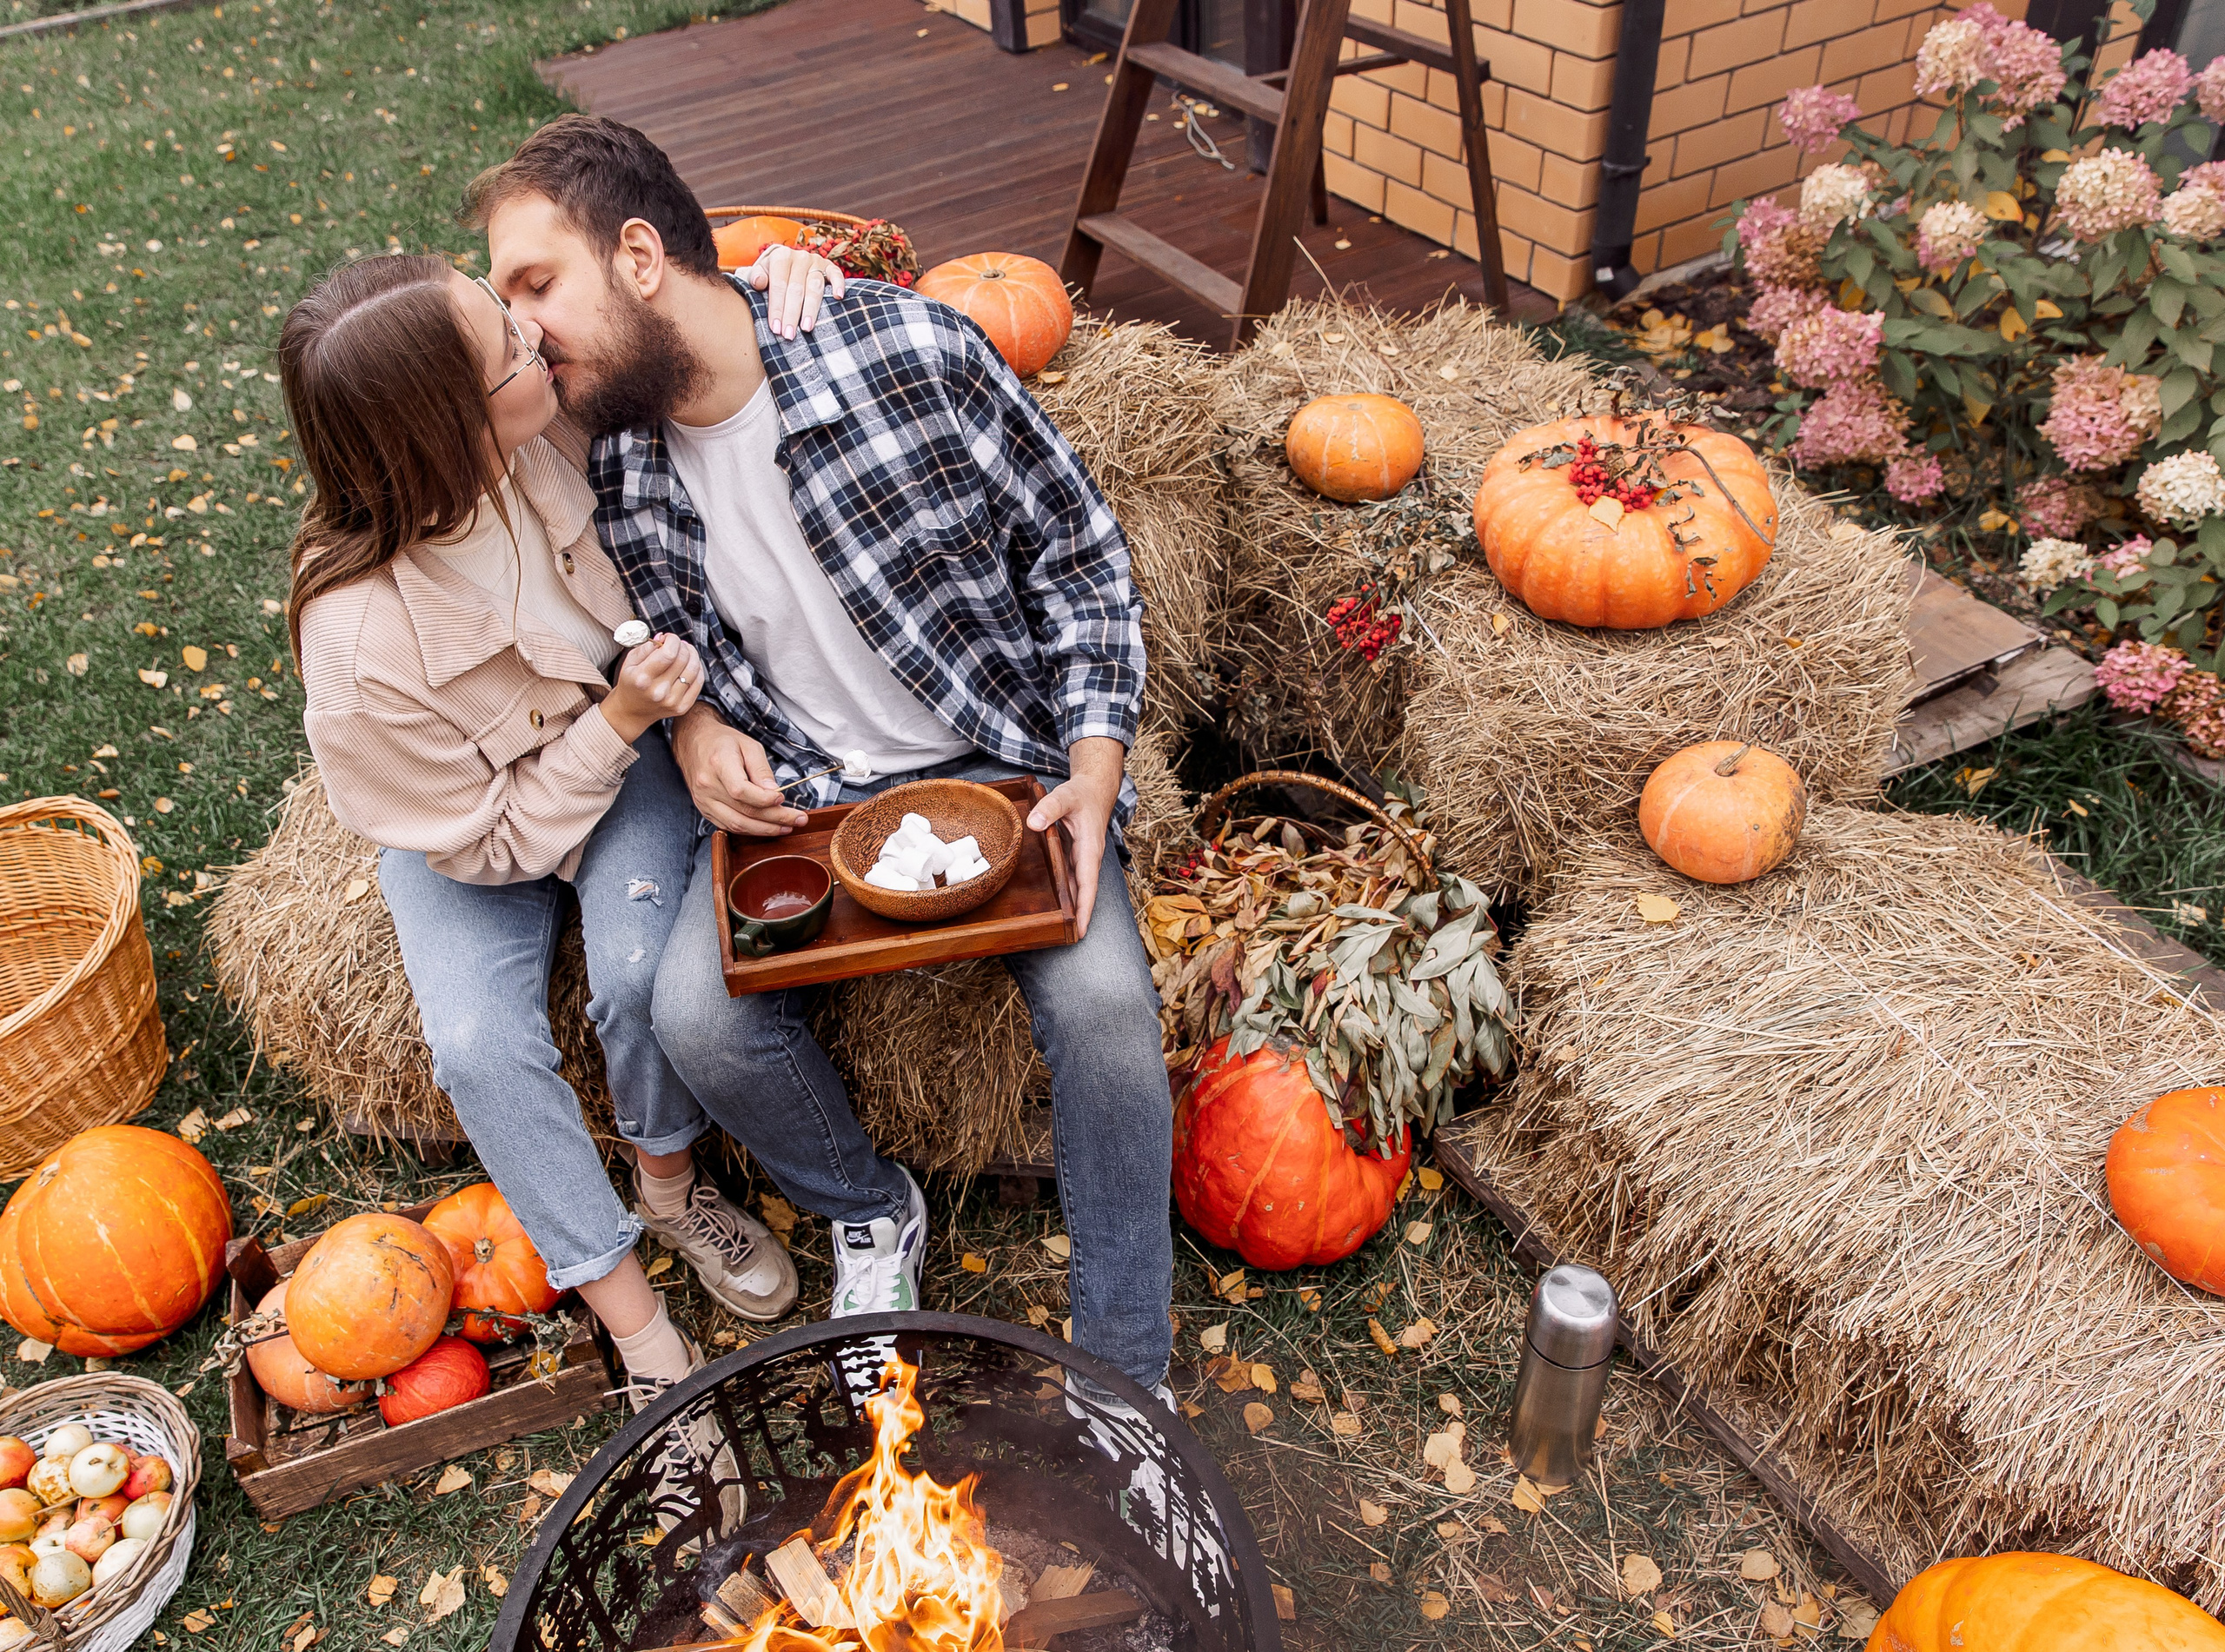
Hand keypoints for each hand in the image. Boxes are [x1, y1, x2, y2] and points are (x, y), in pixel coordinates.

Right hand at [602, 634, 703, 743]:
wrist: (631, 711)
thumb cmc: (631, 682)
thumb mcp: (629, 662)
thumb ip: (646, 647)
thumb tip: (663, 638)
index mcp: (642, 678)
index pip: (668, 654)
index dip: (673, 640)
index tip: (669, 637)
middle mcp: (658, 691)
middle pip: (683, 659)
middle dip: (682, 646)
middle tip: (676, 644)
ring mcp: (672, 701)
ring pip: (694, 669)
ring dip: (692, 655)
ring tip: (685, 651)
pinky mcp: (682, 707)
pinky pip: (698, 682)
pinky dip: (697, 669)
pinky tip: (690, 663)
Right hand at [669, 702, 810, 836]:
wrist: (694, 742)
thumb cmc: (723, 741)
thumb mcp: (748, 745)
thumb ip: (761, 769)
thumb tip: (774, 792)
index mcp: (718, 764)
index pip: (741, 791)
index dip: (764, 800)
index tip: (782, 799)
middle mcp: (707, 786)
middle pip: (743, 812)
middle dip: (775, 819)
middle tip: (798, 819)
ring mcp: (704, 801)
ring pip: (736, 825)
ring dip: (764, 830)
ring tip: (786, 827)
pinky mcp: (704, 809)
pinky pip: (728, 826)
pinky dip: (750, 829)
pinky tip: (766, 827)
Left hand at [743, 245, 845, 339]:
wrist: (783, 262)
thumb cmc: (769, 274)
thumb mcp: (759, 273)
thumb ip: (754, 276)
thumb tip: (758, 282)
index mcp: (780, 257)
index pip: (778, 285)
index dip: (776, 307)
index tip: (775, 328)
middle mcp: (799, 257)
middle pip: (796, 289)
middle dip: (792, 314)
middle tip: (789, 335)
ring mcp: (816, 261)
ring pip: (815, 286)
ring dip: (811, 308)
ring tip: (807, 328)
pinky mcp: (829, 266)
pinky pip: (836, 274)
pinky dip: (838, 284)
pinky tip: (838, 297)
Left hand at [1026, 736, 1125, 938]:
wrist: (1095, 788)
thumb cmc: (1082, 794)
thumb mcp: (1065, 796)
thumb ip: (1050, 808)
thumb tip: (1034, 823)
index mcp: (1090, 847)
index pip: (1088, 884)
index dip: (1086, 908)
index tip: (1082, 929)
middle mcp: (1089, 857)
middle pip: (1085, 892)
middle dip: (1081, 915)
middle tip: (1070, 939)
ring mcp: (1084, 858)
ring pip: (1080, 887)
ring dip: (1075, 907)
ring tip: (1065, 929)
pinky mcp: (1077, 856)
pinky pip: (1074, 879)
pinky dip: (1069, 893)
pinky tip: (1061, 904)